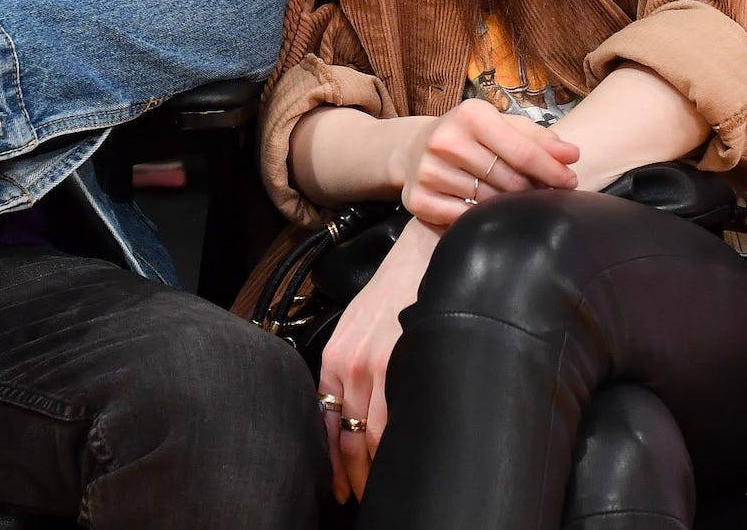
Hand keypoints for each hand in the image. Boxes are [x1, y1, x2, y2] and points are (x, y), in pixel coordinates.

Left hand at [318, 218, 438, 502]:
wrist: (423, 248)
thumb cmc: (398, 285)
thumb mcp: (363, 323)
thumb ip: (357, 361)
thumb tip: (364, 405)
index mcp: (335, 355)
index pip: (324, 421)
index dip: (331, 462)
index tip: (338, 488)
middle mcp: (345, 363)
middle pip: (342, 437)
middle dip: (350, 475)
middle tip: (358, 498)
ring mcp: (369, 365)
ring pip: (364, 437)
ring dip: (369, 470)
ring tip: (377, 491)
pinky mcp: (394, 362)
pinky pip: (389, 422)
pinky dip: (391, 450)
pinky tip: (397, 465)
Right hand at [391, 97, 579, 228]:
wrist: (414, 148)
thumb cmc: (469, 136)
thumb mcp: (501, 125)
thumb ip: (539, 138)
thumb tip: (572, 155)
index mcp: (470, 116)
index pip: (523, 152)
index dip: (552, 171)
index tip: (571, 182)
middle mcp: (446, 141)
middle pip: (510, 180)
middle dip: (533, 190)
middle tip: (544, 194)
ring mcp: (429, 171)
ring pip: (489, 202)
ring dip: (508, 207)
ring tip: (513, 201)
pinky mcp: (419, 199)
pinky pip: (464, 219)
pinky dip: (480, 219)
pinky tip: (485, 212)